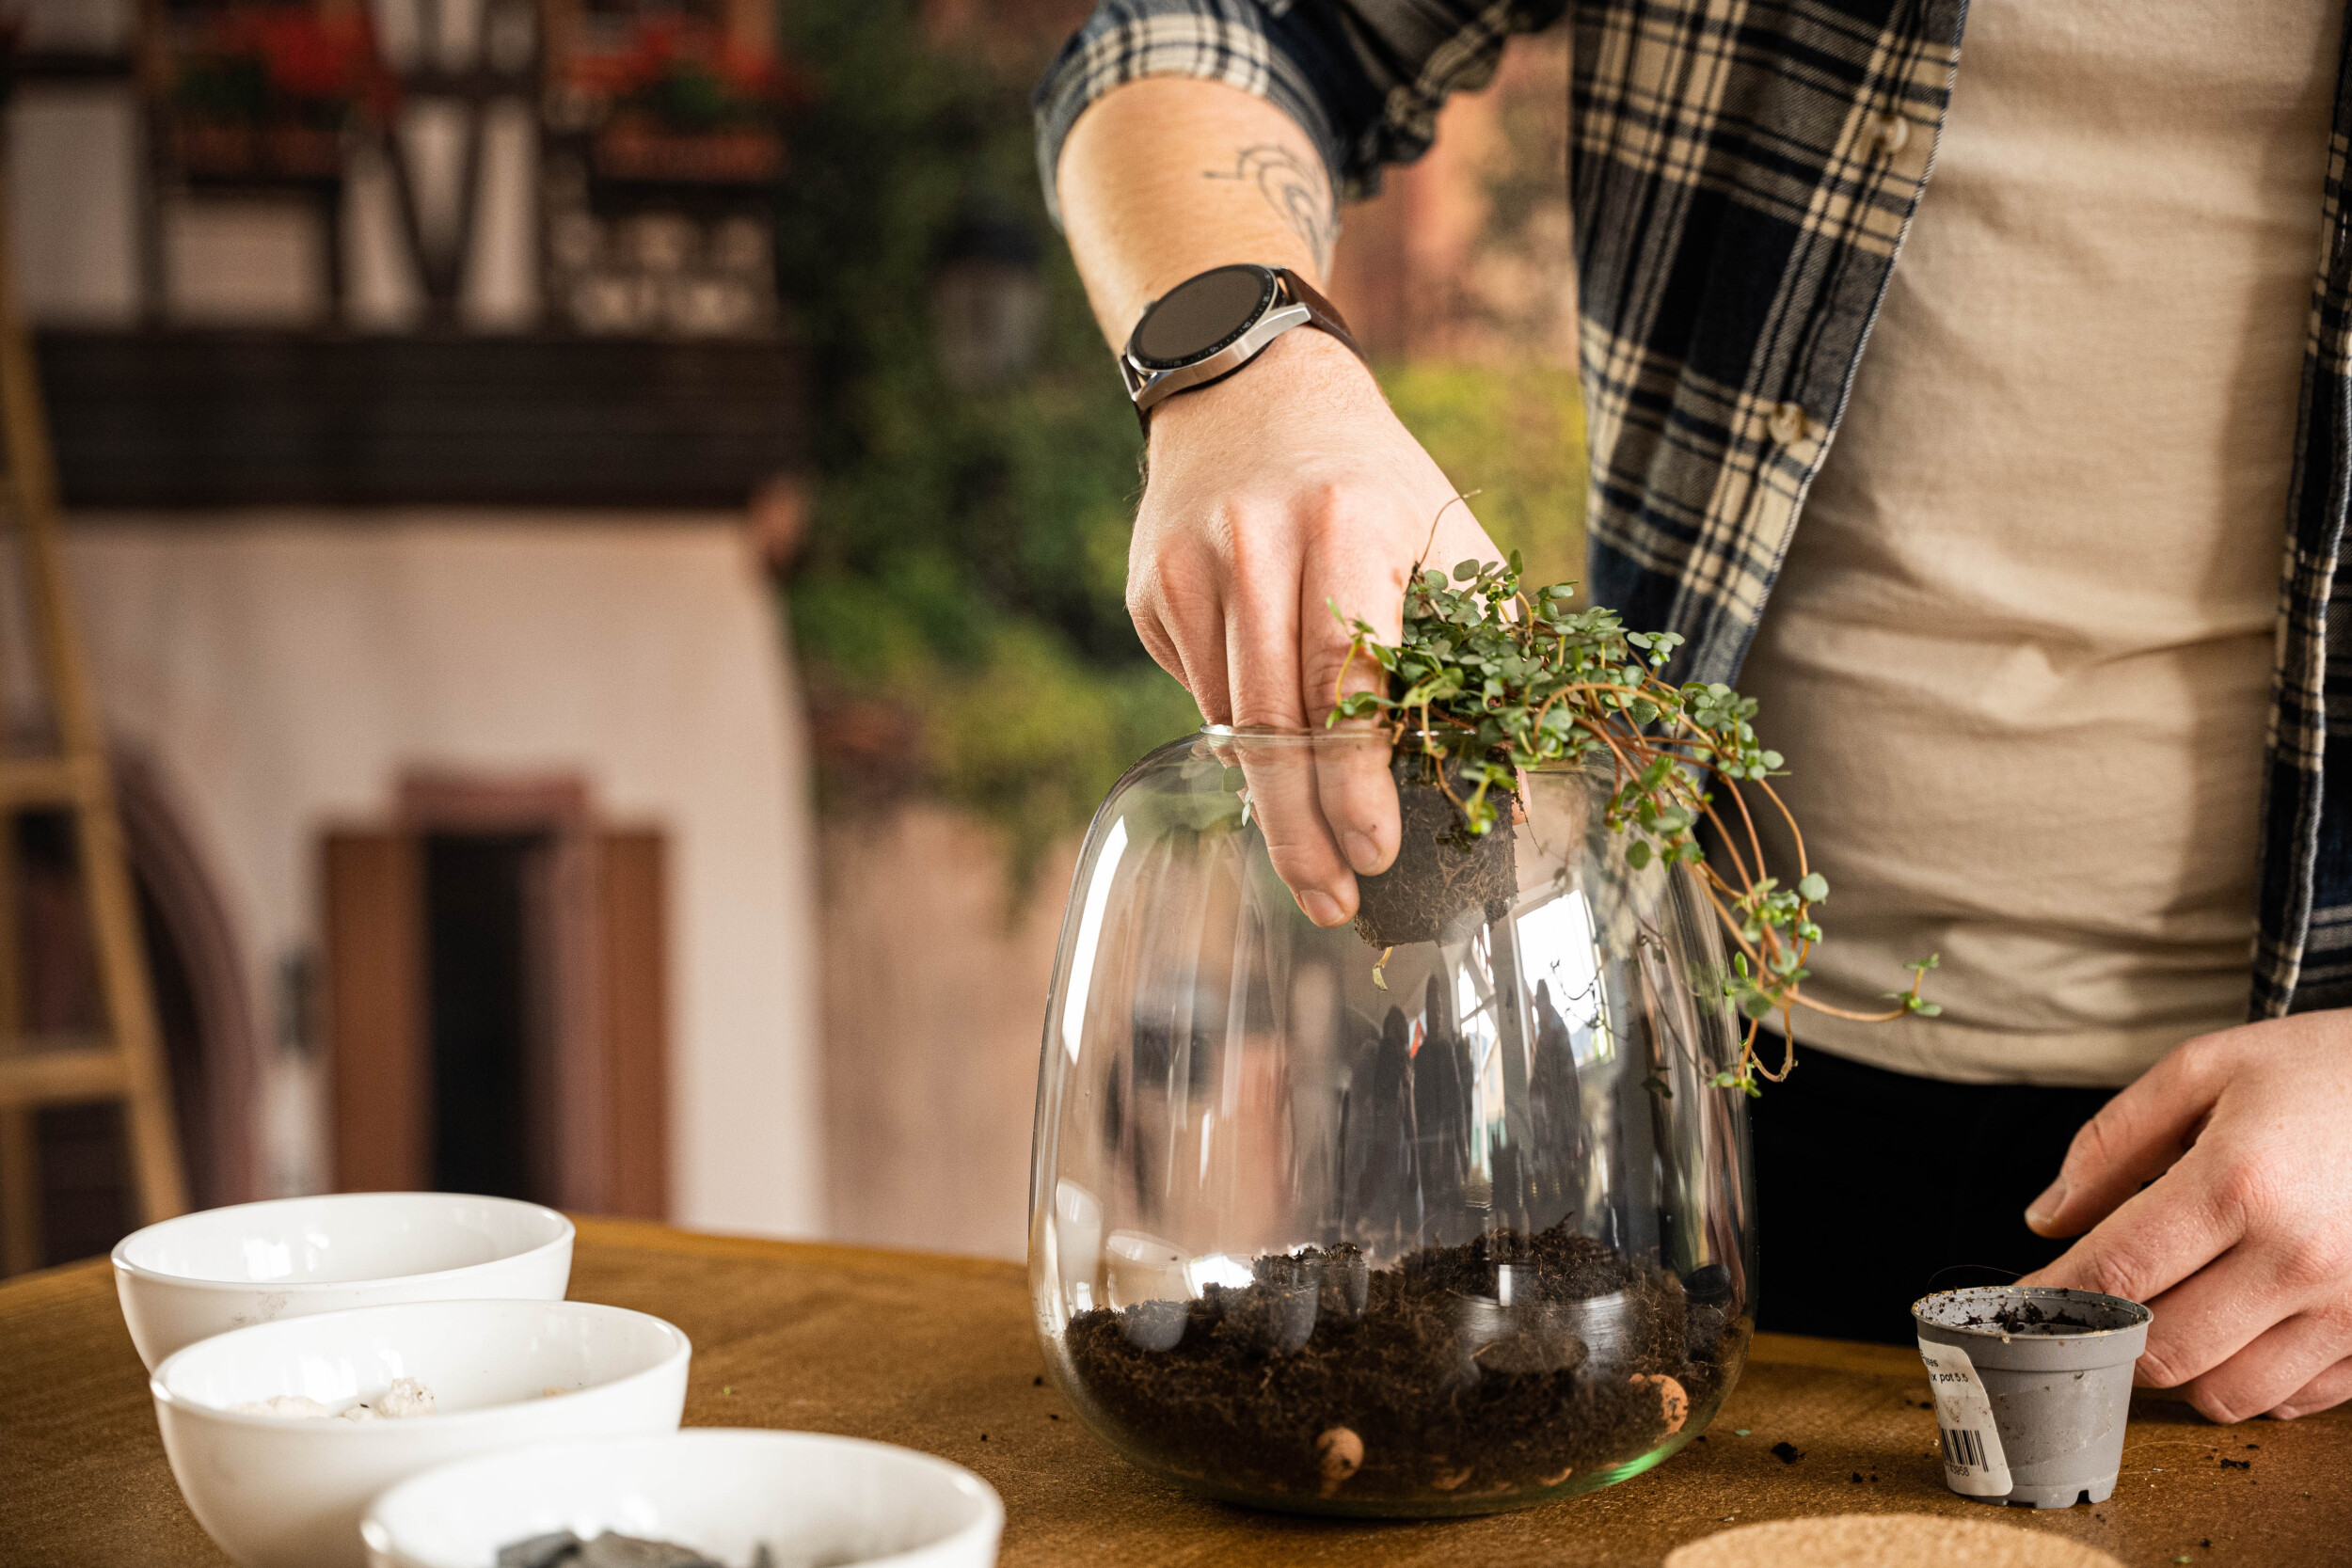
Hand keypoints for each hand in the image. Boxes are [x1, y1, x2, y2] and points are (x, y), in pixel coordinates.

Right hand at [1128, 325, 1500, 926]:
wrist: (1250, 392)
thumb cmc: (1372, 484)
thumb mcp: (1444, 534)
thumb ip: (1486, 634)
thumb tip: (1524, 765)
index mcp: (1347, 525)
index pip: (1345, 675)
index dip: (1357, 776)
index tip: (1377, 848)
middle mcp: (1257, 544)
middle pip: (1275, 723)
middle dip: (1304, 831)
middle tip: (1333, 905)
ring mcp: (1191, 568)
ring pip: (1233, 724)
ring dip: (1274, 805)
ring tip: (1314, 866)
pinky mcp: (1152, 591)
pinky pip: (1201, 695)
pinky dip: (1242, 737)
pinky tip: (1275, 745)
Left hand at [2020, 1011, 2351, 1420]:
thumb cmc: (2325, 1071)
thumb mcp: (2207, 1069)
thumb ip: (2111, 1143)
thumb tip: (2047, 1218)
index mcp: (2240, 1182)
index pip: (2114, 1272)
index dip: (2053, 1297)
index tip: (2023, 1302)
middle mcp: (2297, 1257)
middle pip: (2162, 1351)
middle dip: (2110, 1336)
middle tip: (2095, 1306)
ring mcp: (2351, 1308)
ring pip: (2225, 1393)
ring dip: (2178, 1367)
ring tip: (2169, 1311)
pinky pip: (2292, 1400)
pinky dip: (2249, 1378)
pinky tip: (2239, 1325)